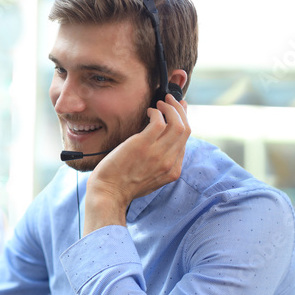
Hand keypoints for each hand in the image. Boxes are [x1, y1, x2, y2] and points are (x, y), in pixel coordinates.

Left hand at [84, 94, 189, 234]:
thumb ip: (161, 163)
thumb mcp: (151, 179)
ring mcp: (157, 154)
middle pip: (185, 129)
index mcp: (173, 171)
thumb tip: (162, 142)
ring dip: (170, 107)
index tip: (179, 111)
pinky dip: (156, 112)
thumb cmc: (123, 185)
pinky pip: (159, 121)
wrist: (108, 194)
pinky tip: (149, 111)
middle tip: (171, 100)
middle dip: (181, 110)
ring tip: (161, 102)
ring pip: (177, 123)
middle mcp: (169, 162)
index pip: (185, 141)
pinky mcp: (142, 145)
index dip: (184, 121)